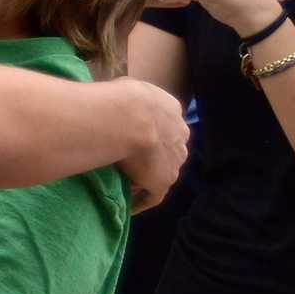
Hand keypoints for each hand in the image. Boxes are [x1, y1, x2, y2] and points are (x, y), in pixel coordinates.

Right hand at [110, 77, 191, 213]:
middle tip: (130, 161)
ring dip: (148, 176)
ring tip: (127, 182)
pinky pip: (153, 195)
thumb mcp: (127, 87)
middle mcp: (180, 135)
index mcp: (172, 110)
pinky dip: (142, 201)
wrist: (129, 118)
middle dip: (154, 155)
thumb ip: (128, 97)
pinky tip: (129, 206)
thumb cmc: (122, 98)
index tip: (132, 137)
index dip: (150, 132)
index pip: (165, 123)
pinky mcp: (163, 181)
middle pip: (169, 148)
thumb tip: (114, 100)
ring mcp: (174, 161)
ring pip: (163, 170)